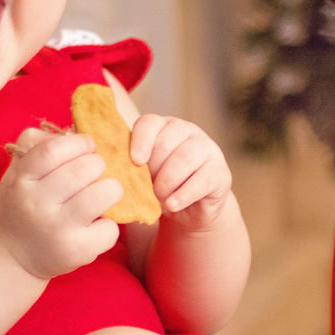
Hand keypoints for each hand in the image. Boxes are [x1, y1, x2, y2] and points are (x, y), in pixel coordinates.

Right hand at [0, 130, 121, 279]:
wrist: (10, 256)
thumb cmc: (22, 205)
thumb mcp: (17, 172)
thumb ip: (36, 145)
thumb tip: (71, 130)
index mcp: (21, 180)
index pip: (53, 150)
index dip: (78, 143)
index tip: (87, 146)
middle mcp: (36, 204)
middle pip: (83, 169)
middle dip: (98, 164)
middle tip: (96, 171)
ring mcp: (57, 229)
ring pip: (102, 194)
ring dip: (111, 189)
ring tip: (103, 193)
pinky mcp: (76, 251)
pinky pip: (110, 228)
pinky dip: (110, 224)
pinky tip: (96, 224)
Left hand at [127, 112, 233, 230]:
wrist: (189, 211)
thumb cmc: (160, 188)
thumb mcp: (143, 175)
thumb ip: (131, 167)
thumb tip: (114, 171)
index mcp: (163, 127)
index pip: (150, 123)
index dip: (141, 140)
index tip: (135, 161)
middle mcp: (186, 131)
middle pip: (165, 142)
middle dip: (152, 170)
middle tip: (147, 190)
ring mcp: (207, 149)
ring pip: (184, 159)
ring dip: (167, 183)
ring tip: (159, 199)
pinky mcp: (220, 171)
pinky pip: (202, 179)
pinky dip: (184, 195)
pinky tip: (172, 205)